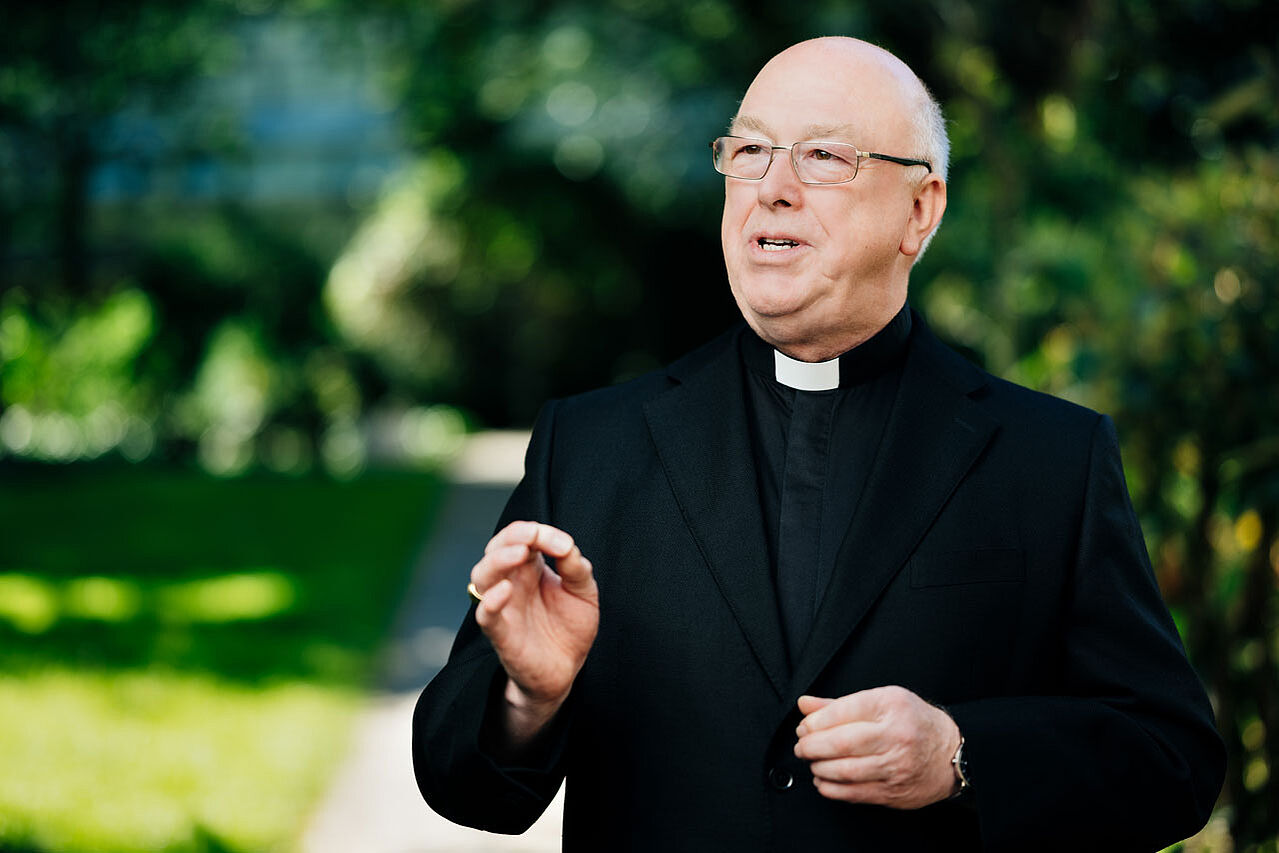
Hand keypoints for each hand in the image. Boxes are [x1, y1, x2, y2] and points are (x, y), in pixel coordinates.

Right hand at [471, 521, 599, 744]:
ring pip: (482, 576)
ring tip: (520, 554)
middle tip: (533, 537)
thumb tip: (566, 546)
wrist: (567, 669)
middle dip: (513, 536)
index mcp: (530, 567)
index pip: (522, 536)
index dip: (539, 532)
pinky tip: (505, 591)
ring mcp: (503, 606)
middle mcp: (511, 582)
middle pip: (495, 548)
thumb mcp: (583, 591)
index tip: (564, 546)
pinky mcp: (500, 633)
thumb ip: (576, 567)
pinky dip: (490, 600)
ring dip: (498, 560)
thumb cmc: (570, 627)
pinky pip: (485, 614)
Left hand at [794, 685, 960, 808]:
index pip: (842, 711)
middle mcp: (894, 735)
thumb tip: (805, 704)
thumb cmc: (914, 723)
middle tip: (802, 745)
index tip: (804, 726)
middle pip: (840, 742)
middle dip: (811, 745)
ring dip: (818, 767)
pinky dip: (831, 788)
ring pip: (844, 770)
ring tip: (813, 761)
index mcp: (890, 706)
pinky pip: (854, 792)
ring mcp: (895, 766)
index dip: (814, 721)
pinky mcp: (893, 791)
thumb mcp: (882, 701)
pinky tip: (823, 780)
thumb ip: (840, 704)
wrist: (951, 753)